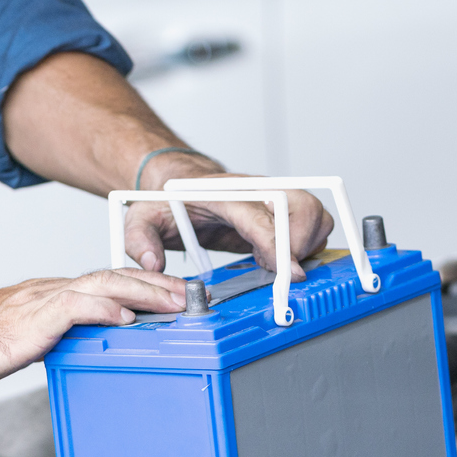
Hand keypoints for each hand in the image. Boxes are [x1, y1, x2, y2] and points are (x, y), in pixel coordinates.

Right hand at [0, 267, 184, 390]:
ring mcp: (45, 301)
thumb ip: (56, 336)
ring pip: (104, 285)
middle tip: (189, 293)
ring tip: (174, 300)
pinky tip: (128, 317)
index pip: (106, 282)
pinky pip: (77, 307)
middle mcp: (53, 291)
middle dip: (155, 283)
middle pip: (115, 276)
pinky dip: (106, 309)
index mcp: (52, 295)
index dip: (141, 284)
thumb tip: (81, 346)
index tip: (171, 292)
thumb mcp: (27, 339)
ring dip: (144, 291)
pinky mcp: (35, 318)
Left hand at [125, 169, 332, 277]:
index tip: (289, 272)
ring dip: (308, 244)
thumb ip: (140, 239)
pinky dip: (308, 245)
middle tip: (281, 272)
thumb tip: (153, 262)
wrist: (179, 184)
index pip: (261, 216)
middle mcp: (256, 191)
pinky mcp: (281, 211)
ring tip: (276, 264)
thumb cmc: (167, 200)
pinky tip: (276, 258)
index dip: (279, 244)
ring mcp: (272, 199)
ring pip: (316, 214)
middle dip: (302, 244)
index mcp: (224, 194)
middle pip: (303, 206)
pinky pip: (314, 224)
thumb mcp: (141, 218)